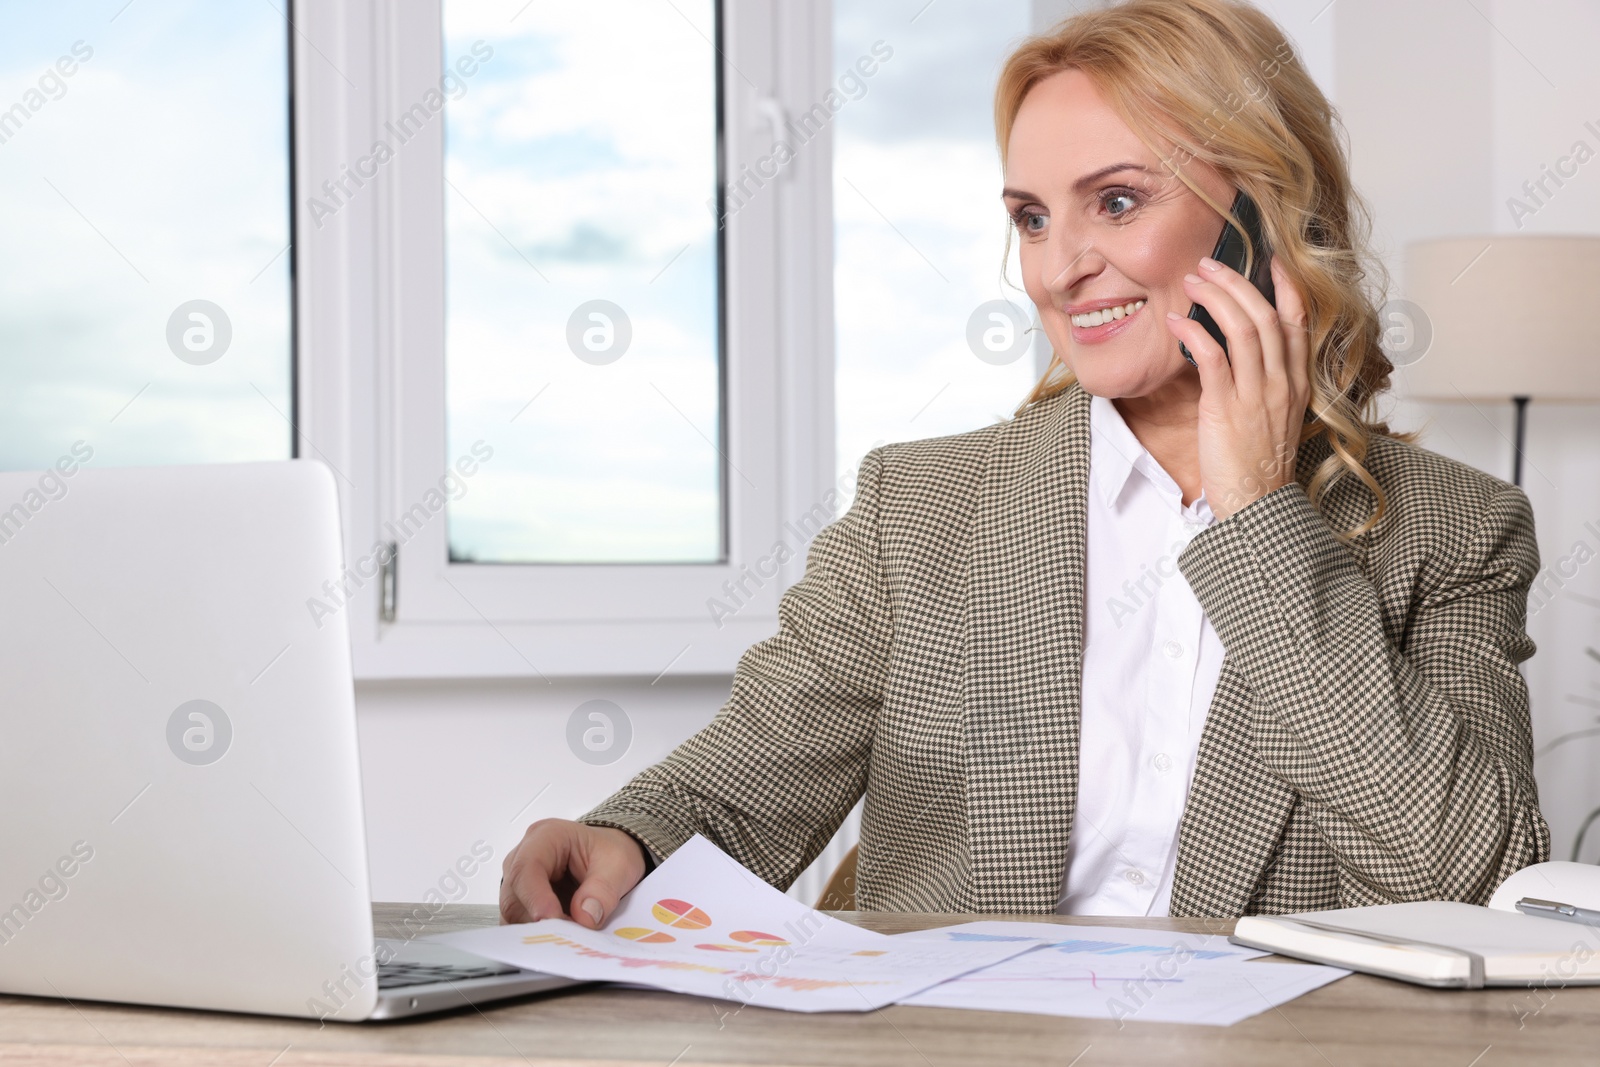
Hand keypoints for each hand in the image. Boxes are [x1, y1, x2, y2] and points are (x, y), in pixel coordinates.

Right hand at [500, 819, 647, 927]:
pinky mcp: (523, 900)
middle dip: (538, 920)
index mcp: (547, 836)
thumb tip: (584, 917)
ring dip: (538, 930)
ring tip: (568, 938)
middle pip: (515, 894)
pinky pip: (521, 922)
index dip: (536, 897)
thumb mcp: (619, 865)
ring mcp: (521, 879)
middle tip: (566, 938)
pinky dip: (539, 935)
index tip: (553, 919)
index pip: (527, 867)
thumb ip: (603, 890)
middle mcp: (525, 855)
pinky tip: (560, 938)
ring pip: (514, 912)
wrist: (610, 854)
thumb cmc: (609, 851)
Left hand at [1164, 254, 1310, 520]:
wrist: (1258, 505)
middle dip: (1238, 282)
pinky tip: (1177, 322)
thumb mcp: (1273, 417)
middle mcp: (1282, 383)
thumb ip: (1265, 384)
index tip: (1271, 260)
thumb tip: (1238, 354)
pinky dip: (1195, 333)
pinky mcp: (1227, 409)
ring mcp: (1257, 395)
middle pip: (1267, 315)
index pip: (1298, 322)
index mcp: (1296, 383)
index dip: (1285, 286)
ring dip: (1216, 298)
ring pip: (1245, 329)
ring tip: (1191, 281)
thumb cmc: (1259, 465)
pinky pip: (1213, 358)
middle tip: (1210, 264)